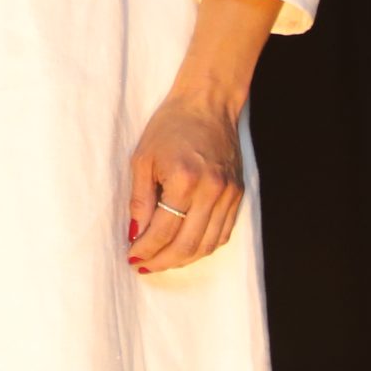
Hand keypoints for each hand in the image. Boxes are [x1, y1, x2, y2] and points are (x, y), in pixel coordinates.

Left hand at [124, 87, 245, 275]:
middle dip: (163, 261)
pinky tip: (186, 248)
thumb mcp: (143, 158)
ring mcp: (229, 195)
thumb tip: (135, 234)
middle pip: (187, 245)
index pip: (163, 230)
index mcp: (185, 179)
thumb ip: (139, 200)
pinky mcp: (238, 195)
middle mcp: (211, 191)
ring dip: (183, 259)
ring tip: (162, 261)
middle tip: (145, 265)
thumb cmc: (171, 126)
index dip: (145, 248)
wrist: (207, 104)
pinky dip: (204, 247)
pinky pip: (223, 234)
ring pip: (207, 245)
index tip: (132, 255)